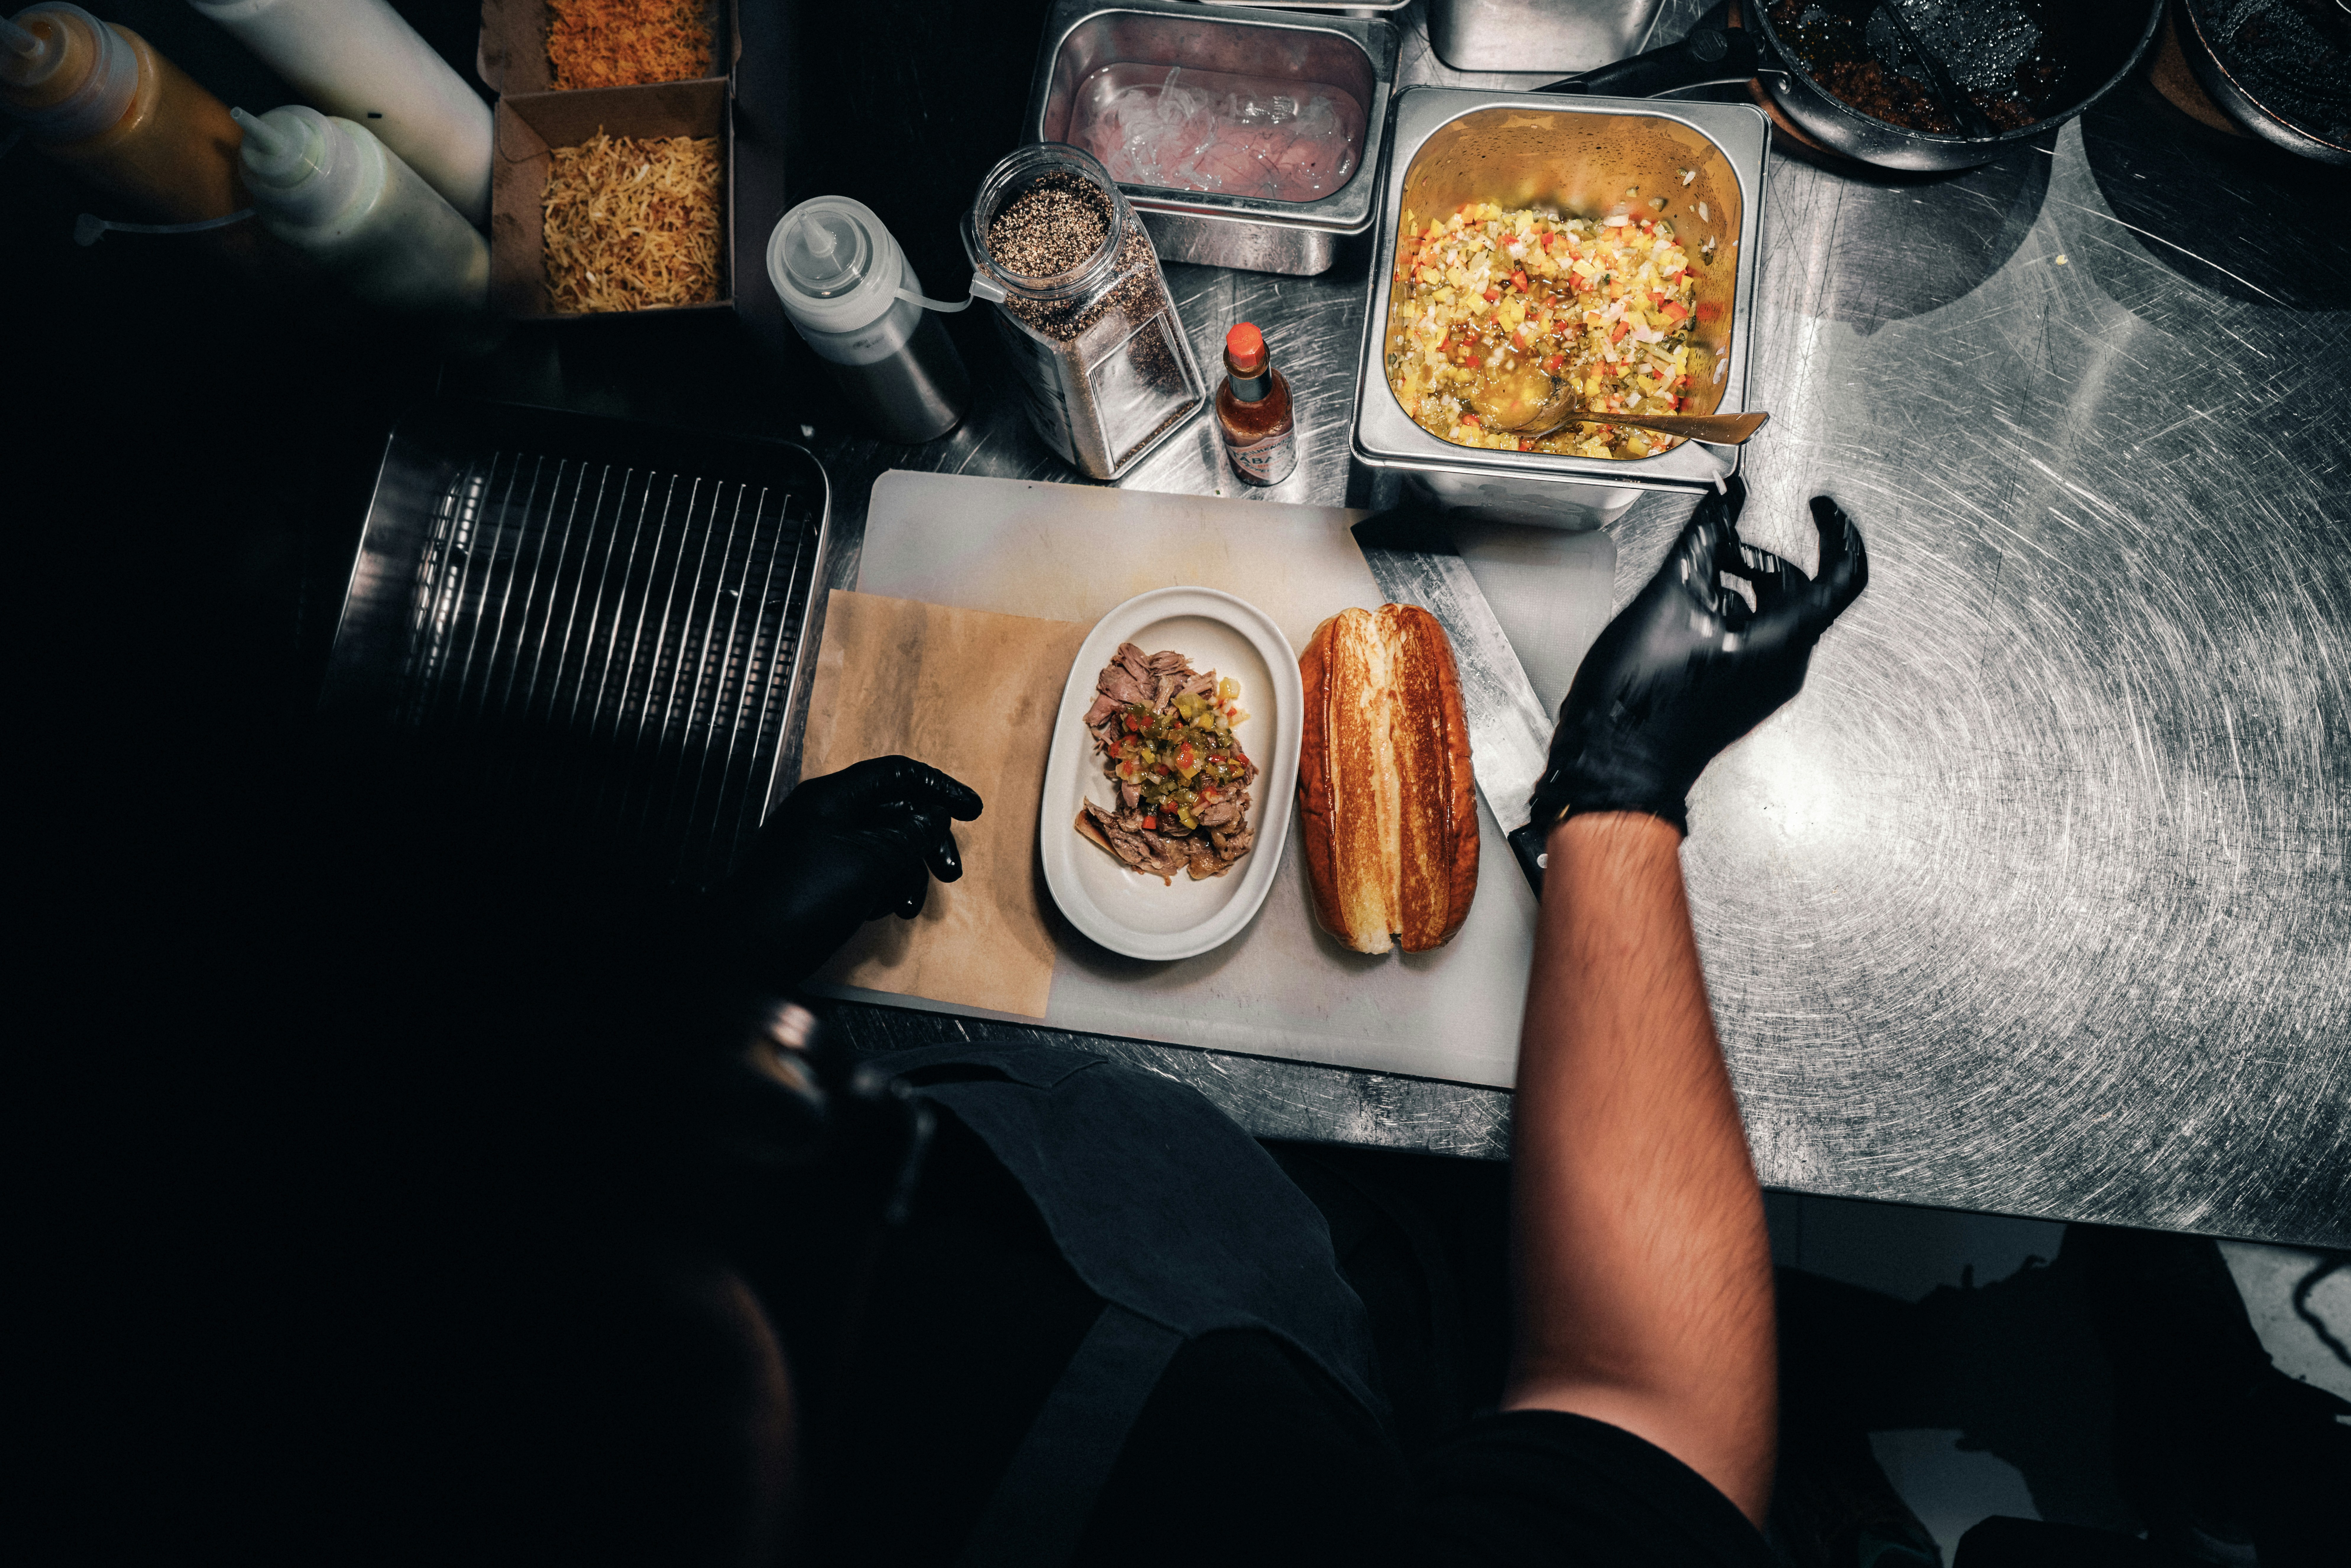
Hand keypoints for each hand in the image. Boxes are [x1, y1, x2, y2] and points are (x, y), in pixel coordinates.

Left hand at [713, 756, 982, 991]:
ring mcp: (820, 850)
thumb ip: (907, 835)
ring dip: (905, 876)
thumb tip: (934, 817)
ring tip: (906, 907)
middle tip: (950, 872)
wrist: (742, 954)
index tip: (971, 809)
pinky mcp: (819, 882)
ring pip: (883, 849)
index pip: (897, 774)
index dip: (938, 788)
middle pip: (894, 814)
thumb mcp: (868, 864)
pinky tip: (880, 912)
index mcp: (832, 798)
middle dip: (926, 843)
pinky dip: (880, 891)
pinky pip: (864, 875)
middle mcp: (825, 817)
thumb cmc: (797, 901)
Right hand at [1528, 479, 1865, 835]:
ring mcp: (1764, 686)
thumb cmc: (1639, 701)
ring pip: (1770, 617)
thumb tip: (1725, 501)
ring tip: (1690, 582)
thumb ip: (1702, 541)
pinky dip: (1728, 616)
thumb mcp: (1667, 599)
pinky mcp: (1740, 696)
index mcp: (1782, 642)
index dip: (1837, 530)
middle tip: (1717, 546)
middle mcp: (1785, 667)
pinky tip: (1684, 615)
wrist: (1613, 765)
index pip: (1844, 573)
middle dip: (1757, 559)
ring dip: (1737, 587)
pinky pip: (1752, 643)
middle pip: (1797, 591)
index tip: (1817, 507)